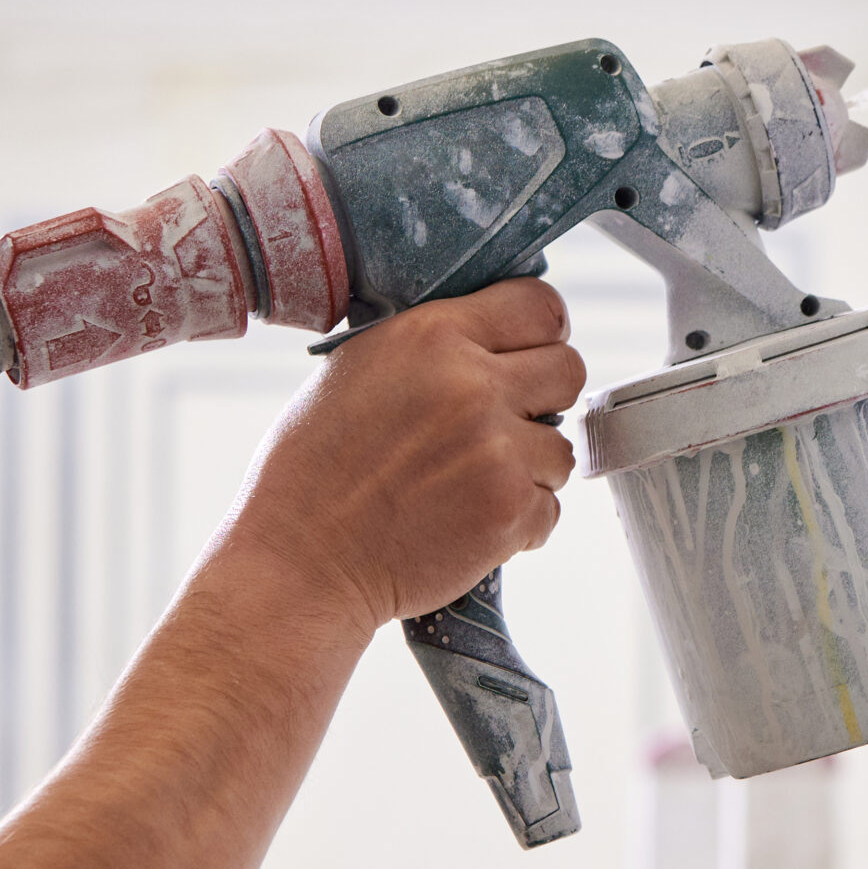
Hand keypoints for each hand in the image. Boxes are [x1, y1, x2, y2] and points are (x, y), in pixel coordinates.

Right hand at [220, 279, 587, 633]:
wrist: (297, 562)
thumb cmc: (313, 471)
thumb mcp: (359, 369)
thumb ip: (436, 347)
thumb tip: (497, 341)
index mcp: (432, 336)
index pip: (540, 306)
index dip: (542, 332)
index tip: (530, 354)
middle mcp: (473, 386)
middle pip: (570, 369)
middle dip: (545, 396)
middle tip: (506, 423)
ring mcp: (498, 450)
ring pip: (562, 447)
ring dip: (530, 468)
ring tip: (470, 484)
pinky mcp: (510, 510)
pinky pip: (551, 507)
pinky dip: (520, 521)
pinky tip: (467, 522)